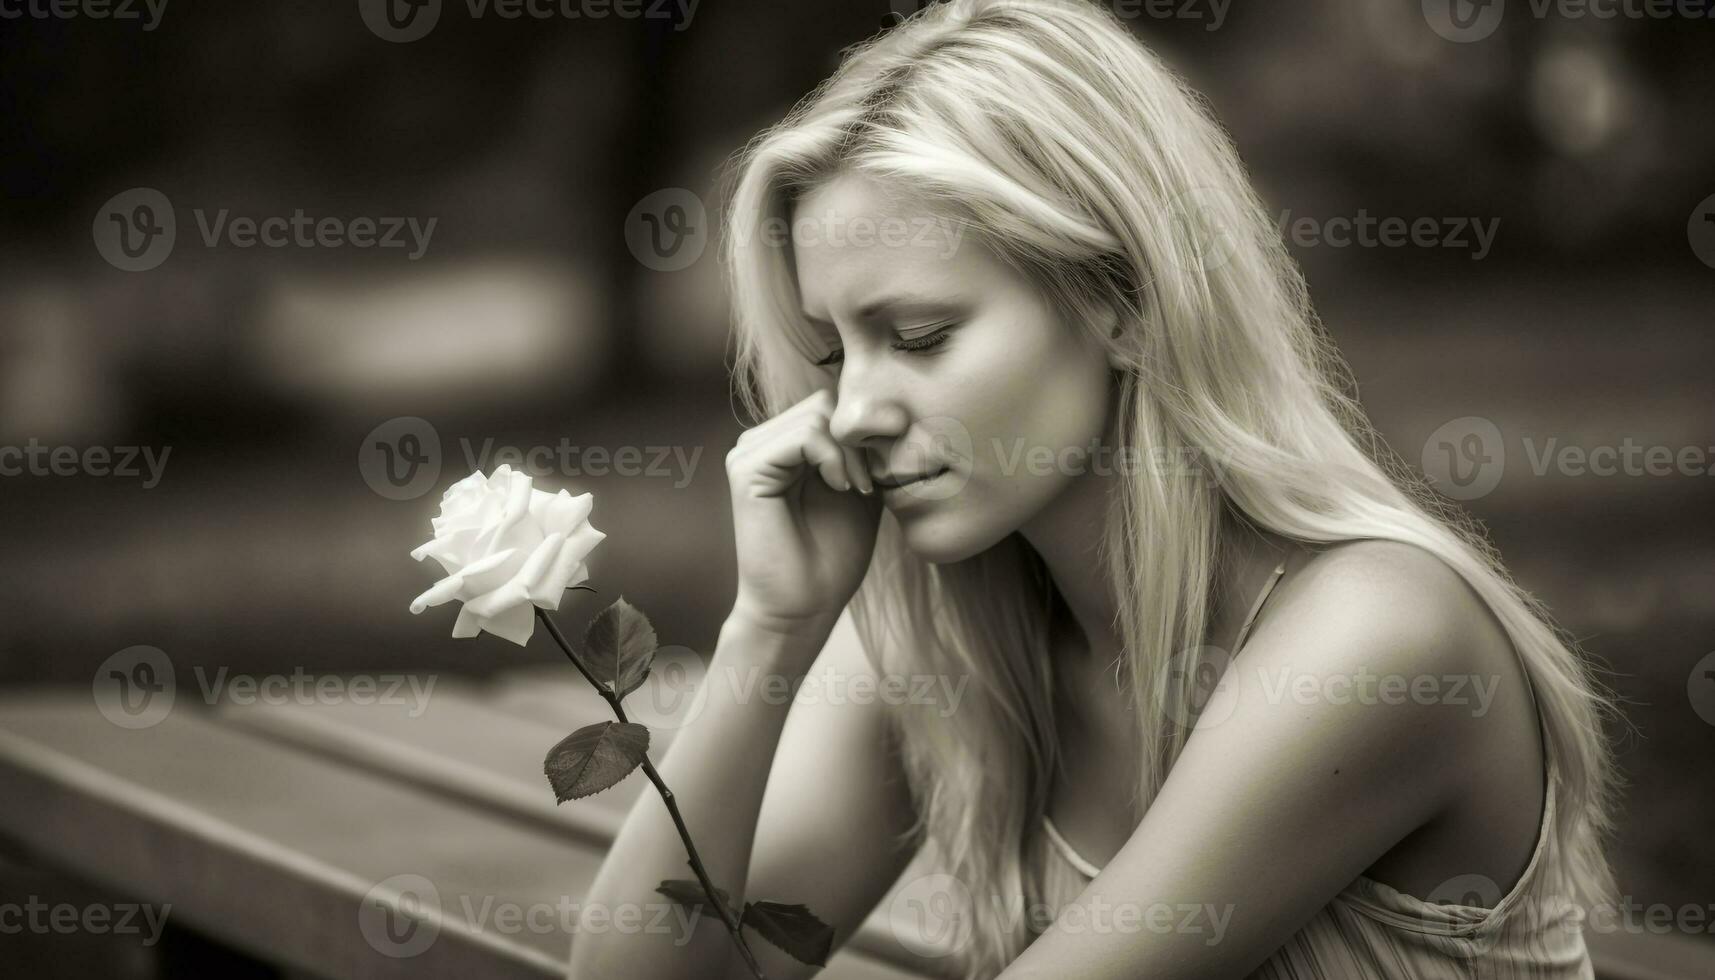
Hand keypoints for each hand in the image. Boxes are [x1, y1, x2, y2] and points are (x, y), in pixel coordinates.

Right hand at [725, 388, 882, 647]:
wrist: (804, 606)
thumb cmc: (833, 556)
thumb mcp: (863, 489)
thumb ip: (865, 449)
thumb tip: (889, 408)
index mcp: (783, 445)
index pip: (831, 403)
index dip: (864, 429)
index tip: (883, 472)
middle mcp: (760, 443)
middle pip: (825, 403)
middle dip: (859, 441)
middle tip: (870, 485)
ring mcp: (748, 453)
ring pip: (817, 414)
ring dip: (850, 453)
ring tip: (857, 490)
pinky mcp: (746, 470)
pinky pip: (803, 437)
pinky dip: (832, 459)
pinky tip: (842, 488)